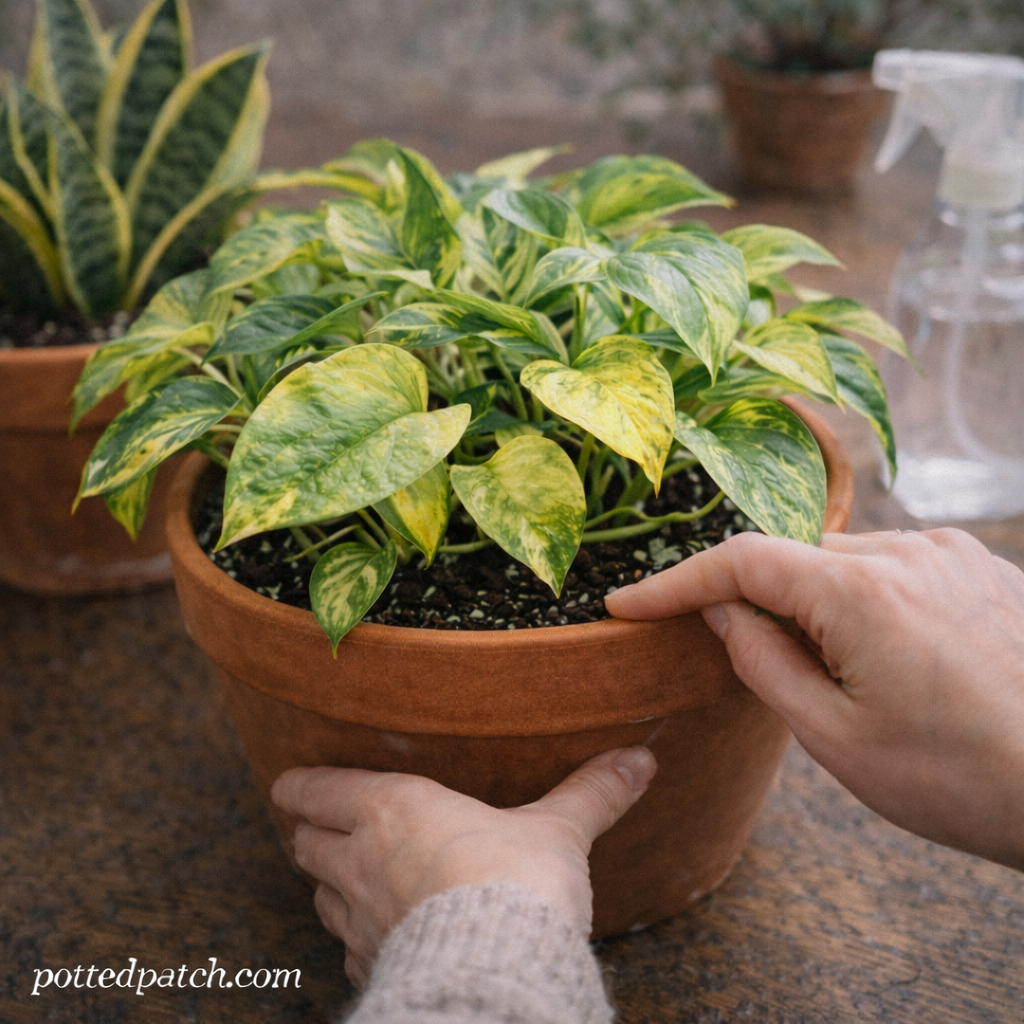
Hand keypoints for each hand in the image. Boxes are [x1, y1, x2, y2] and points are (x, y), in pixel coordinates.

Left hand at [271, 747, 655, 987]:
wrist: (497, 971)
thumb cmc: (518, 883)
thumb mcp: (558, 830)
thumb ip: (592, 793)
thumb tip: (641, 759)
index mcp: (394, 808)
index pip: (318, 790)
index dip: (299, 785)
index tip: (289, 782)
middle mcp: (364, 859)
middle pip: (305, 841)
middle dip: (307, 831)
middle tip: (312, 822)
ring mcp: (362, 919)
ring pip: (319, 894)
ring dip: (325, 882)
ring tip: (337, 874)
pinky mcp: (375, 965)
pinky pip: (346, 947)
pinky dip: (351, 936)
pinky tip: (372, 936)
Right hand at [605, 528, 1023, 870]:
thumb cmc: (959, 778)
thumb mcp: (834, 737)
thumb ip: (761, 662)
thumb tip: (720, 613)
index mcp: (860, 591)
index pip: (740, 562)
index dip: (674, 583)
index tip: (626, 605)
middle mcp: (906, 551)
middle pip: (793, 558)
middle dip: (764, 605)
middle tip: (773, 671)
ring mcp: (950, 551)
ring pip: (842, 560)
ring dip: (820, 604)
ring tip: (859, 681)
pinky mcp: (980, 564)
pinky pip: (893, 565)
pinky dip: (867, 599)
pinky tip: (899, 659)